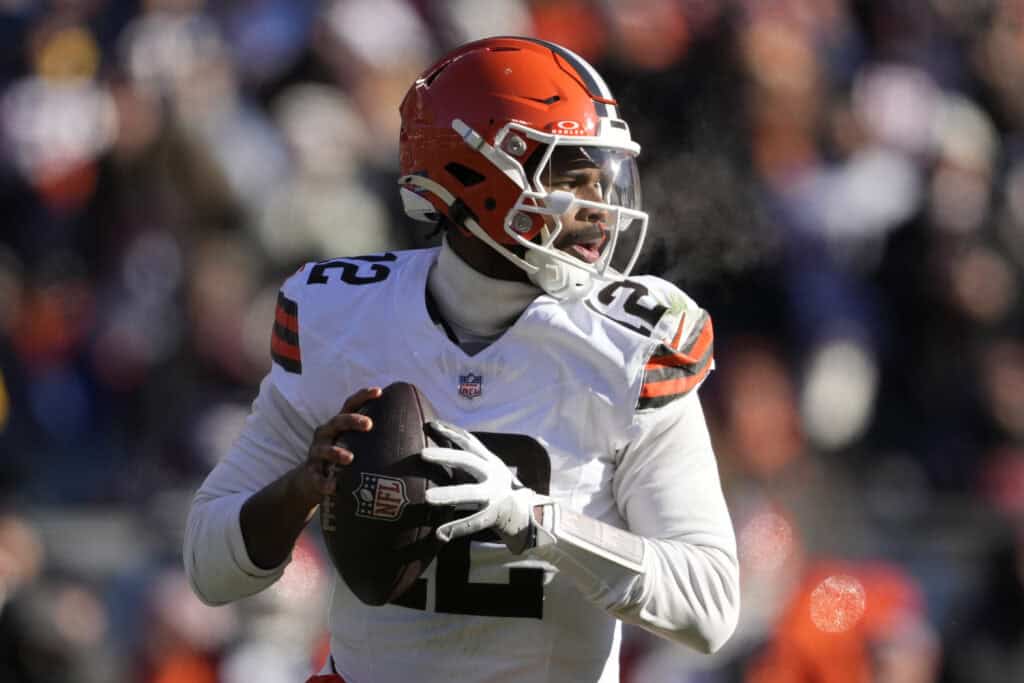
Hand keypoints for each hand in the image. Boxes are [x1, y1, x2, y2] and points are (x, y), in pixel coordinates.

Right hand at [294, 386, 381, 507]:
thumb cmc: (341, 459)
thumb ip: (375, 438)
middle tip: (369, 424)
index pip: (350, 405)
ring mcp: (316, 454)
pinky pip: (317, 478)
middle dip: (352, 420)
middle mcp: (326, 435)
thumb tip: (416, 434)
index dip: (363, 396)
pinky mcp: (311, 474)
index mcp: (338, 425)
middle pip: (337, 422)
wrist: (310, 482)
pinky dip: (325, 483)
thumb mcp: (355, 445)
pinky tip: (334, 487)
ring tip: (350, 458)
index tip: (379, 392)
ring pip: (324, 450)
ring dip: (336, 452)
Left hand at [421, 421, 549, 553]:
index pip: (470, 442)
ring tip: (427, 497)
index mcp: (491, 462)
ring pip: (471, 493)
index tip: (432, 424)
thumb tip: (443, 449)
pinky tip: (440, 534)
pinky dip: (456, 529)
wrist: (531, 516)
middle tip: (422, 454)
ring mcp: (496, 495)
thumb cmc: (502, 493)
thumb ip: (470, 463)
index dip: (451, 432)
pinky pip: (474, 522)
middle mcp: (495, 475)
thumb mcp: (489, 472)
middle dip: (446, 455)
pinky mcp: (497, 515)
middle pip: (468, 460)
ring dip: (448, 494)